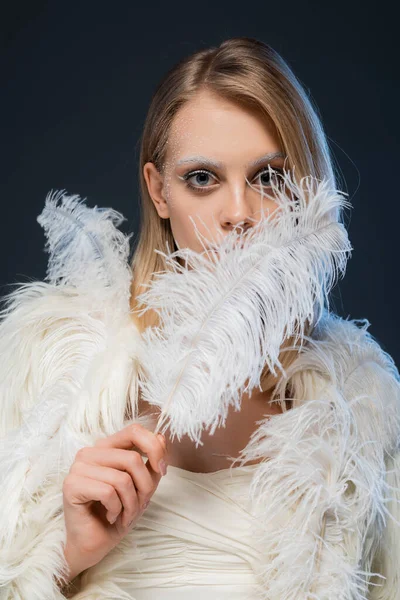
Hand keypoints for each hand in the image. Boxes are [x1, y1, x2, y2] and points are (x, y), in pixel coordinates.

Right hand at [62, 422, 167, 577]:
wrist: (93, 546)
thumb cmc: (116, 514)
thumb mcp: (141, 487)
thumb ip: (151, 463)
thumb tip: (161, 436)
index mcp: (106, 447)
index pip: (134, 431)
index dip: (154, 448)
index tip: (162, 470)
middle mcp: (90, 452)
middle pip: (132, 458)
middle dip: (144, 487)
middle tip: (139, 505)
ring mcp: (78, 467)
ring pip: (122, 478)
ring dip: (131, 503)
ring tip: (125, 515)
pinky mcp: (71, 485)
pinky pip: (108, 492)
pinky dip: (117, 510)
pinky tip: (111, 517)